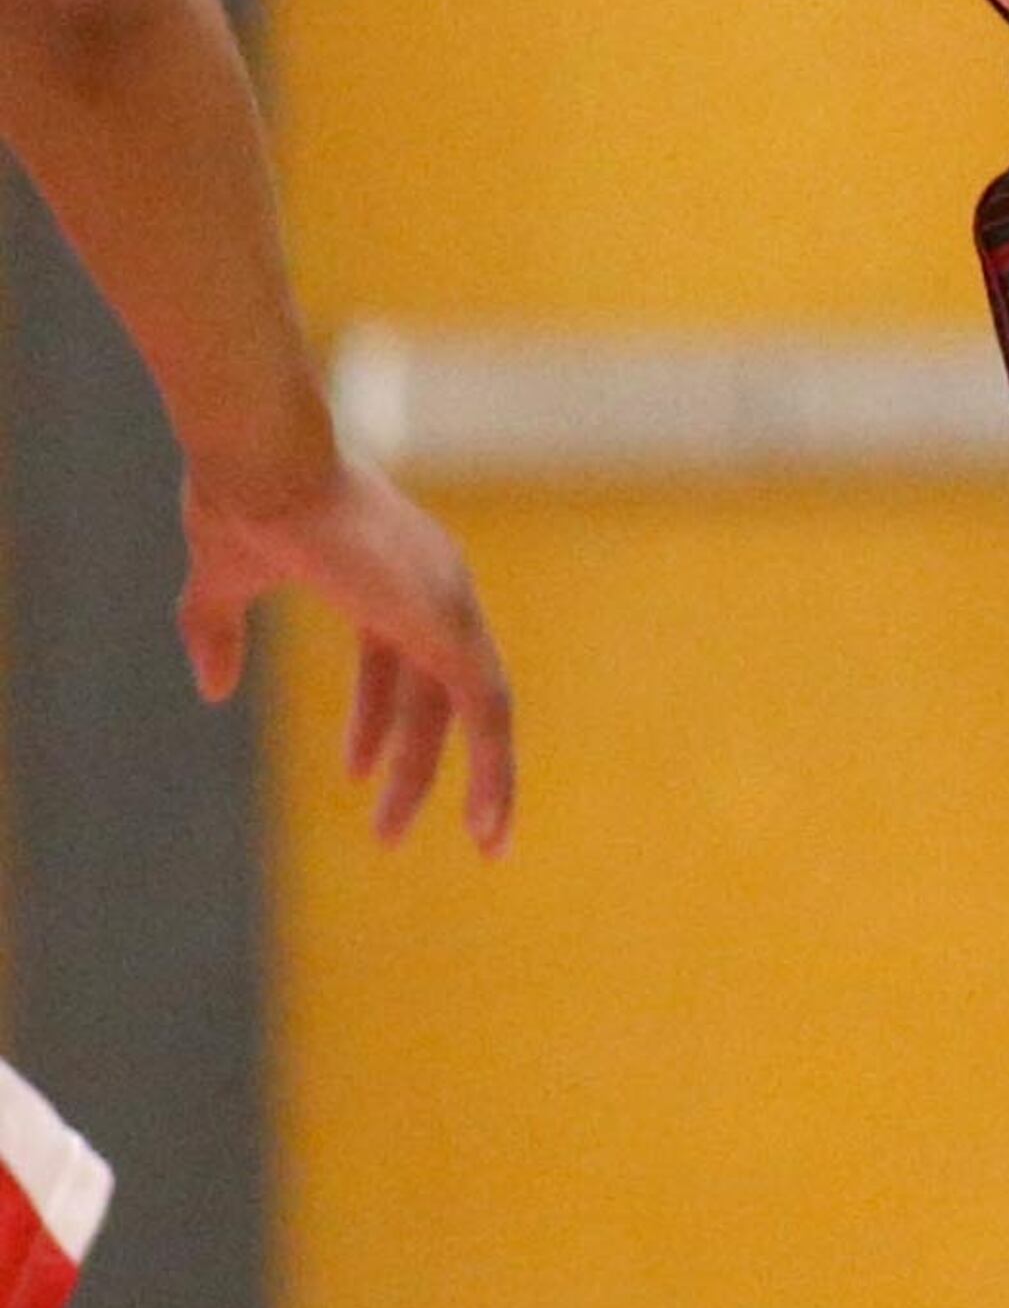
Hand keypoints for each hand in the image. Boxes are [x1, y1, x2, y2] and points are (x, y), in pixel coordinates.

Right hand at [181, 446, 516, 851]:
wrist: (264, 464)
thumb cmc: (243, 502)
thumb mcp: (221, 582)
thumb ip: (216, 632)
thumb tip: (213, 691)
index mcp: (386, 574)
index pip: (397, 660)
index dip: (379, 720)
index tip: (357, 772)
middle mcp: (430, 585)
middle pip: (433, 691)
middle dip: (412, 762)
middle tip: (388, 833)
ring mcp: (447, 601)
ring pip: (477, 708)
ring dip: (463, 779)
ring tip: (413, 843)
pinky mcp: (451, 623)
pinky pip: (490, 709)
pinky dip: (497, 767)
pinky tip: (488, 821)